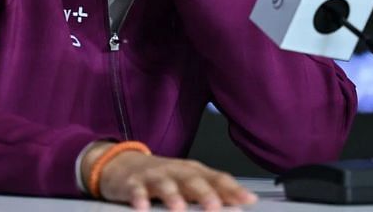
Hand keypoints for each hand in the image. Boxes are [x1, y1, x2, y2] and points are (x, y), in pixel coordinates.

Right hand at [84, 142, 255, 210]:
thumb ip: (212, 193)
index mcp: (195, 172)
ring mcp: (155, 176)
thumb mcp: (188, 183)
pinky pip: (136, 191)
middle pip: (194, 181)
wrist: (124, 164)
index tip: (248, 201)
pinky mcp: (133, 183)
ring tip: (179, 209)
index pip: (218, 179)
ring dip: (173, 196)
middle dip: (206, 194)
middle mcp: (177, 172)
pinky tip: (143, 208)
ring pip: (166, 185)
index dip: (233, 190)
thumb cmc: (164, 177)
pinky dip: (139, 199)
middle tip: (215, 208)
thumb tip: (242, 203)